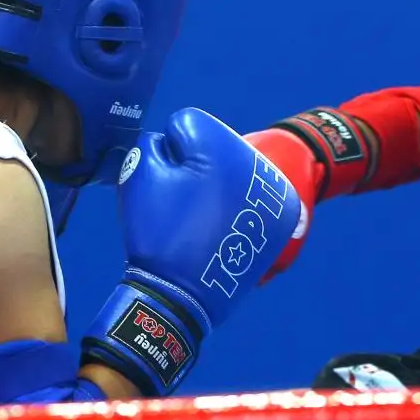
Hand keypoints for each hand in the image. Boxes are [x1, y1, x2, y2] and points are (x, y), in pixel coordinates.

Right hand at [81, 108, 302, 394]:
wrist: (184, 296)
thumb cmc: (158, 233)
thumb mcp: (137, 175)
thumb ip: (152, 142)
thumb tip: (172, 142)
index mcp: (221, 144)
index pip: (185, 123)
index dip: (167, 151)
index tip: (167, 182)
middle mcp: (256, 162)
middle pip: (214, 145)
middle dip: (195, 165)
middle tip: (184, 203)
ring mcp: (272, 191)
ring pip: (234, 170)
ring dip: (218, 183)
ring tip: (202, 217)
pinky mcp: (281, 218)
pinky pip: (252, 196)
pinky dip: (238, 205)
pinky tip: (222, 228)